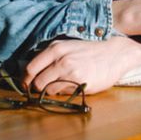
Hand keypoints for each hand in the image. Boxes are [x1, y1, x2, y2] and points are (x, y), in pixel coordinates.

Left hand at [21, 35, 140, 94]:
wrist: (114, 53)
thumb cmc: (91, 50)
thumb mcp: (69, 46)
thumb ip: (52, 56)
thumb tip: (34, 71)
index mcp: (55, 47)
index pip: (30, 67)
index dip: (26, 79)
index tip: (26, 84)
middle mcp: (60, 59)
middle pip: (36, 81)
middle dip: (36, 88)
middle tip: (40, 89)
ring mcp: (69, 72)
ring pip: (47, 90)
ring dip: (50, 91)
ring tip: (60, 86)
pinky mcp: (79, 83)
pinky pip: (62, 94)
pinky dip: (63, 93)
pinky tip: (71, 86)